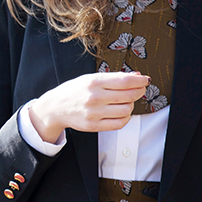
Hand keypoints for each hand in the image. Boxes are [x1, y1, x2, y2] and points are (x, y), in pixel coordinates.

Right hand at [28, 72, 149, 140]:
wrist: (55, 107)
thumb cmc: (74, 91)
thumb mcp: (90, 78)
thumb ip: (113, 77)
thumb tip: (136, 76)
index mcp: (94, 82)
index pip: (125, 81)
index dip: (140, 80)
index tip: (145, 80)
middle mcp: (94, 97)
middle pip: (129, 95)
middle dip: (139, 92)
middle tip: (140, 90)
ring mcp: (94, 113)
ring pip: (126, 110)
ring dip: (131, 105)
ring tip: (126, 101)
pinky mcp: (93, 126)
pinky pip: (119, 123)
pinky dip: (125, 118)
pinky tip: (122, 112)